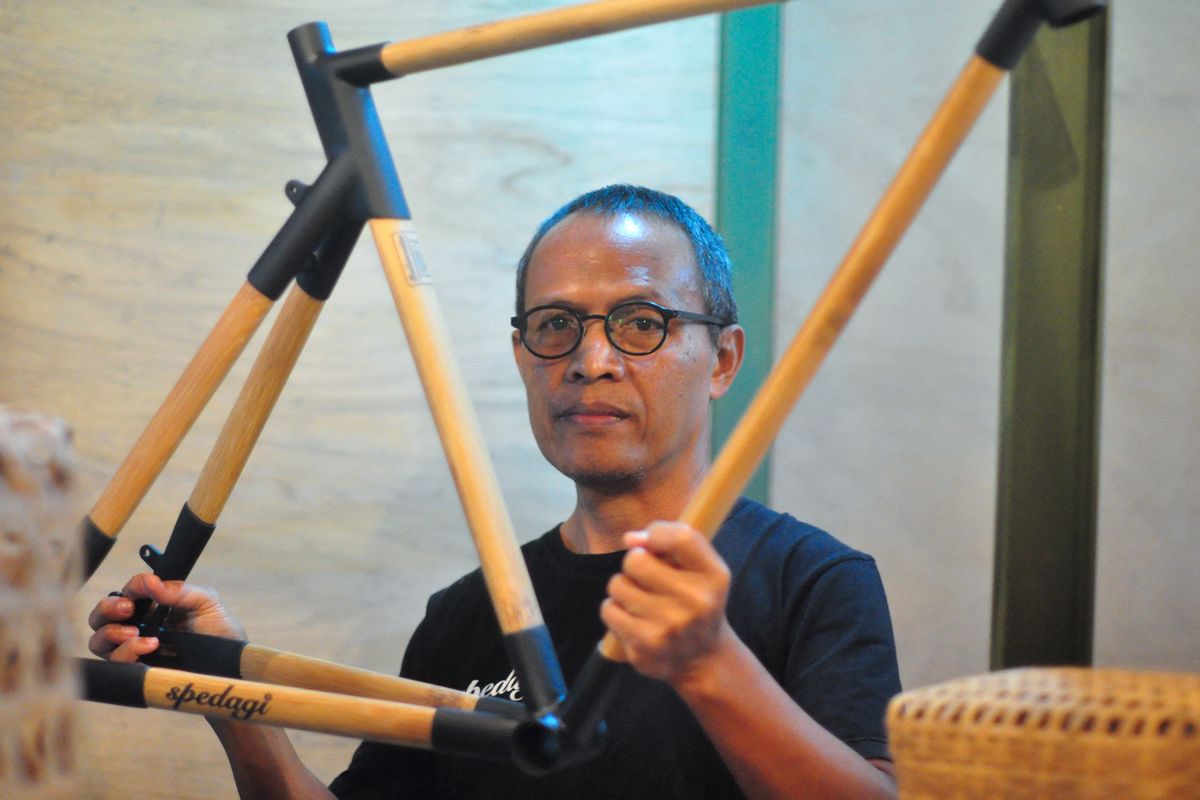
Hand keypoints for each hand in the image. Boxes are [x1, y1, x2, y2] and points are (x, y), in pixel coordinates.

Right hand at [87, 572, 245, 662]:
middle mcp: (139, 624)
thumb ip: (180, 591)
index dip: (131, 587)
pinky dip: (126, 653)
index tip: (142, 587)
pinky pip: (114, 663)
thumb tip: (152, 582)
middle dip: (107, 609)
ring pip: (99, 640)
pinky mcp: (137, 669)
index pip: (129, 591)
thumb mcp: (207, 602)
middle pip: (101, 615)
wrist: (230, 665)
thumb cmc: (220, 630)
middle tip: (127, 610)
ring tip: (136, 634)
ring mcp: (135, 648)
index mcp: (154, 604)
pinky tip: (149, 647)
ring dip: (112, 634)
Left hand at [600, 521, 733, 685]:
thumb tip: (630, 539)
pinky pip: (609, 610)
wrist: (703, 658)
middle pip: (636, 560)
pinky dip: (615, 610)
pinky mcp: (643, 649)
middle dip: (634, 563)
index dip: (657, 533)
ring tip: (641, 600)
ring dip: (623, 588)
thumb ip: (672, 540)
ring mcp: (668, 630)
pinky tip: (634, 619)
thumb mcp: (702, 567)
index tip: (651, 545)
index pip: (682, 537)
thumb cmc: (696, 600)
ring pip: (617, 585)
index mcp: (714, 578)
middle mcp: (696, 604)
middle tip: (647, 578)